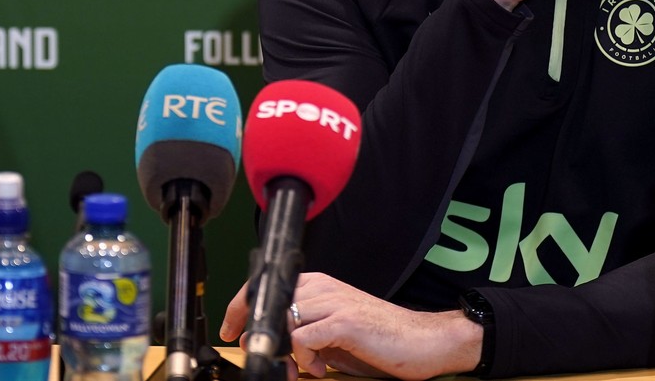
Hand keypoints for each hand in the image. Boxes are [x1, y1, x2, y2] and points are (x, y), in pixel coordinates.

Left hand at [220, 273, 480, 380]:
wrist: (424, 340)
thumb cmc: (380, 338)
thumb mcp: (333, 332)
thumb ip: (302, 332)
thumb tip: (268, 343)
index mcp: (318, 284)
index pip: (266, 287)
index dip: (240, 307)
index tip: (230, 328)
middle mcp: (322, 288)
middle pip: (267, 302)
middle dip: (256, 333)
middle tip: (261, 355)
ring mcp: (333, 303)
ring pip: (283, 319)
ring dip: (284, 351)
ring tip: (300, 369)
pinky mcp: (344, 322)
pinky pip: (303, 337)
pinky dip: (304, 357)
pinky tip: (319, 369)